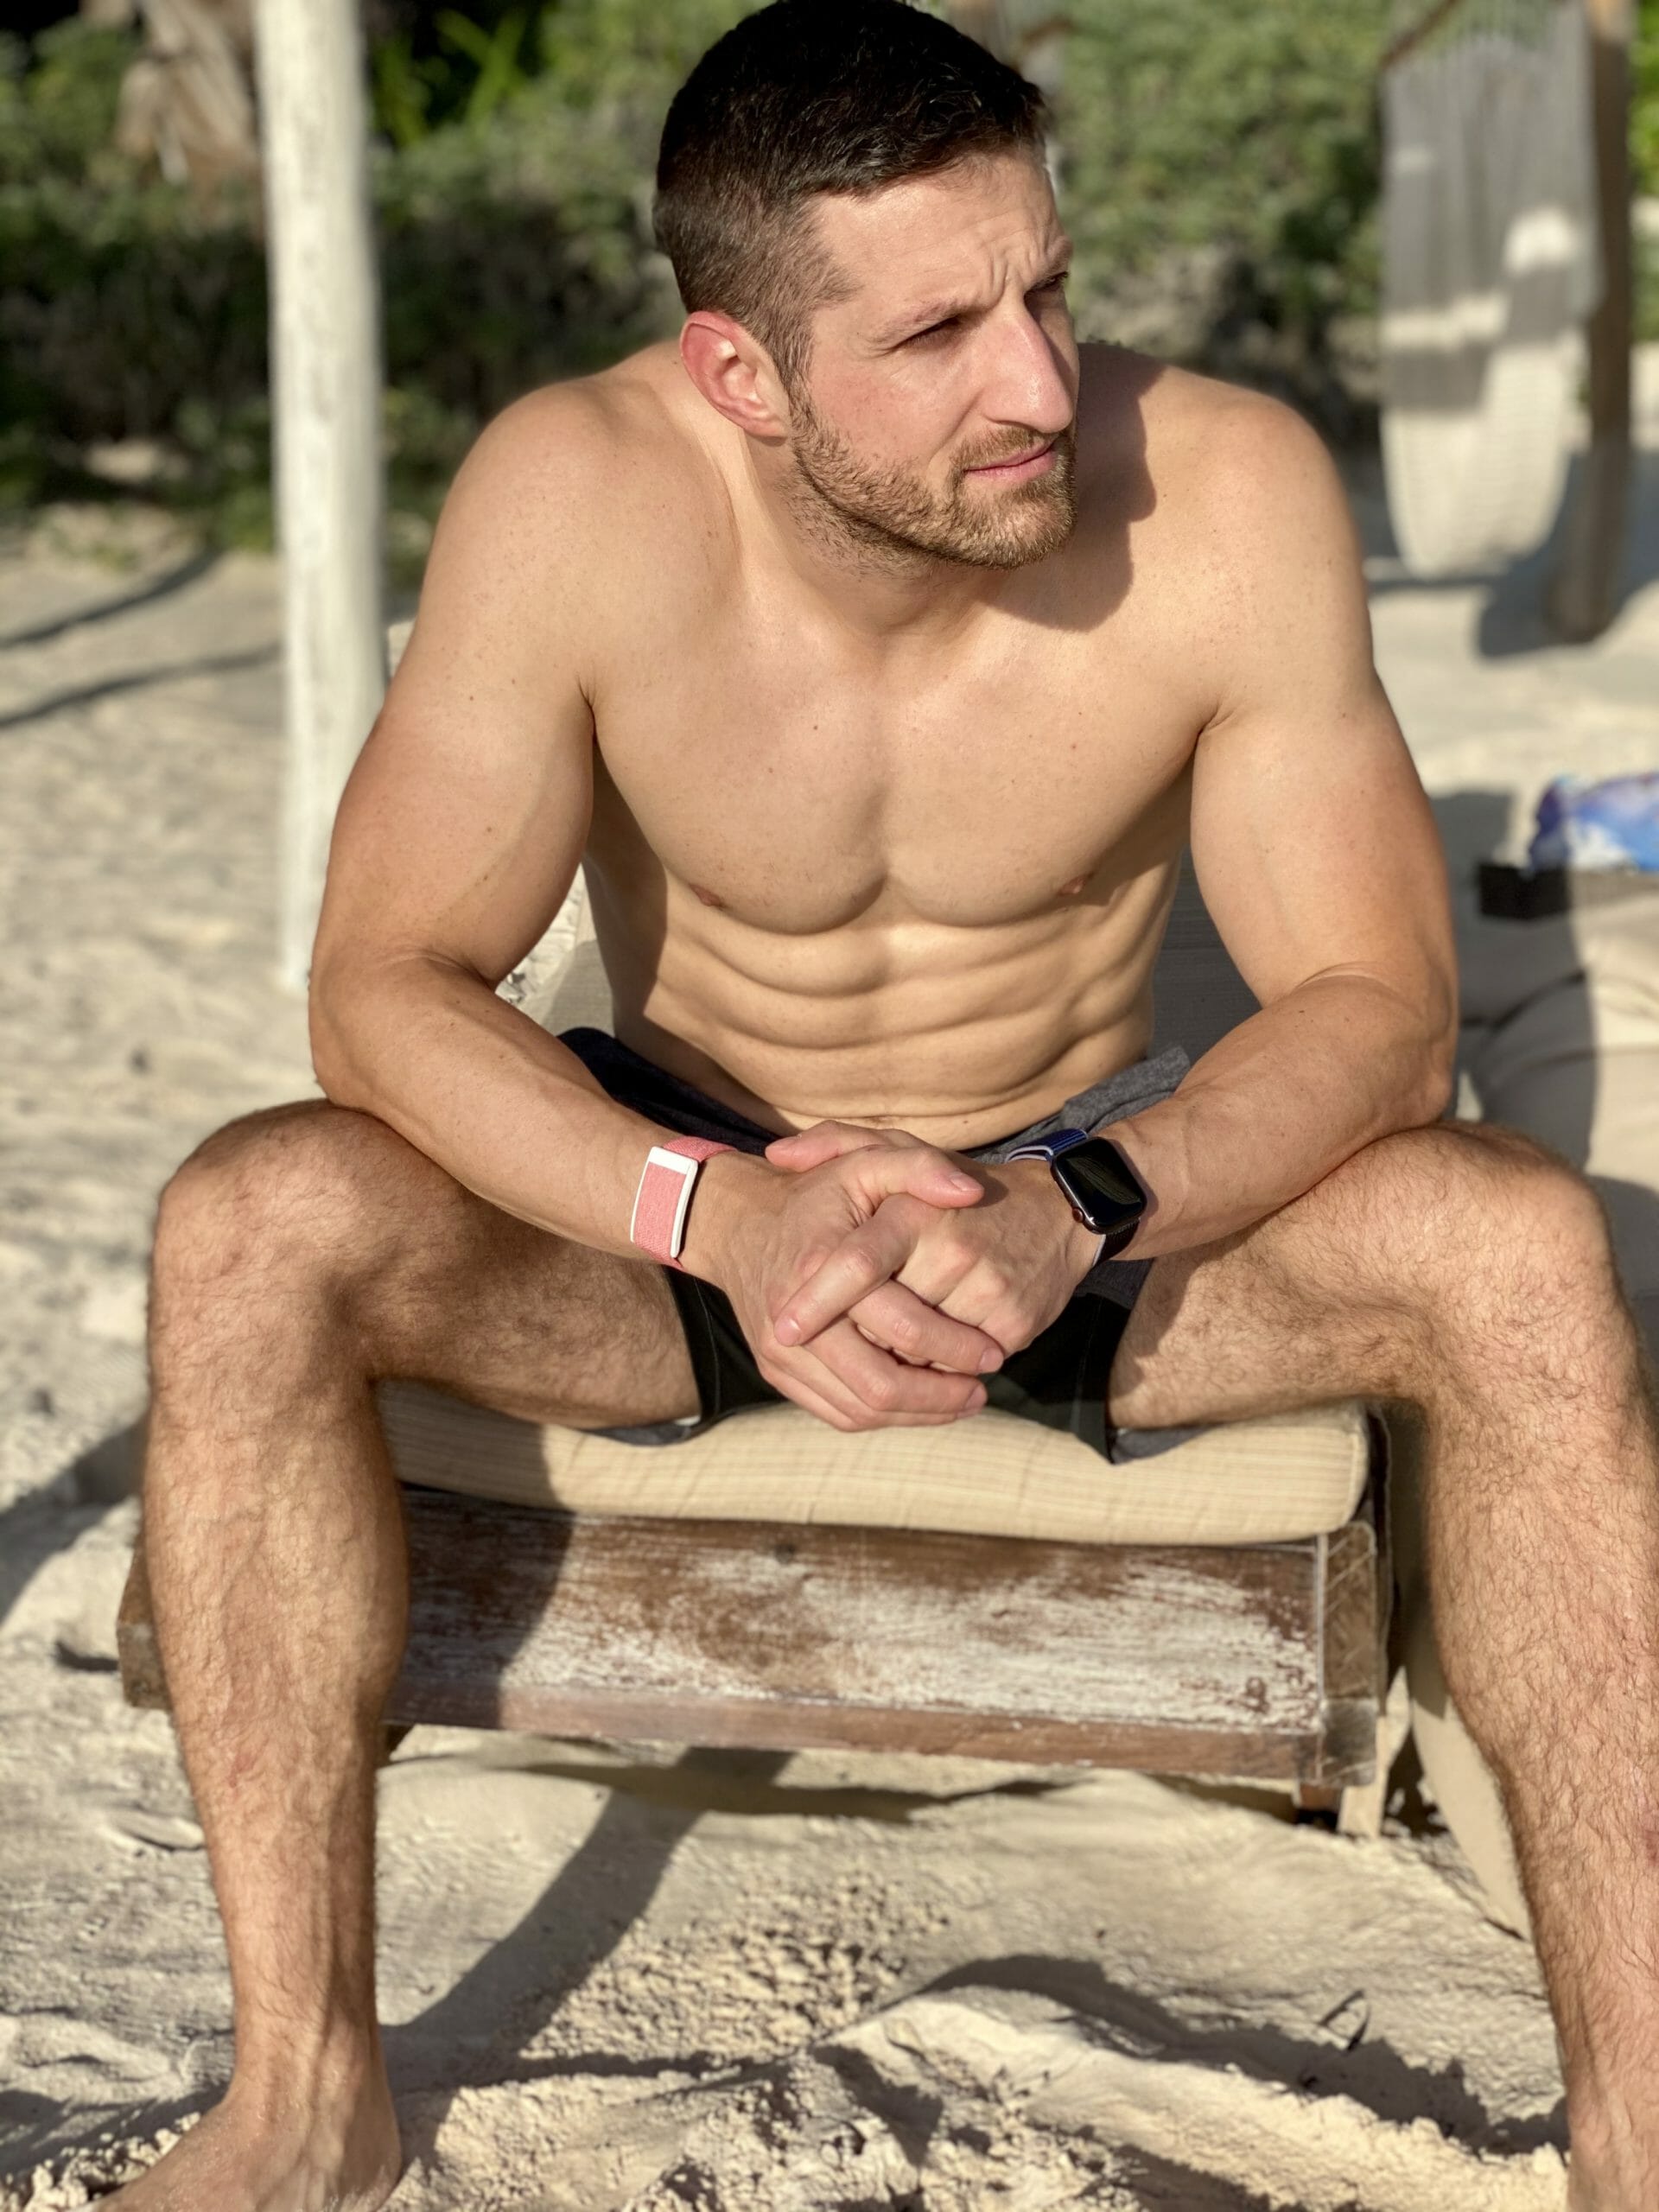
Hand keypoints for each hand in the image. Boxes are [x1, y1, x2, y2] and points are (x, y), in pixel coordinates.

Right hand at [684, 1144, 1007, 1432]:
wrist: (738, 1225)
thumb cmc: (816, 1196)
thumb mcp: (865, 1162)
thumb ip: (920, 1168)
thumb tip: (971, 1192)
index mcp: (821, 1265)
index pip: (896, 1323)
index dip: (951, 1343)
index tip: (994, 1350)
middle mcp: (792, 1318)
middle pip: (878, 1382)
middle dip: (940, 1393)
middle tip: (984, 1387)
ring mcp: (780, 1353)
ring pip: (861, 1409)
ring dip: (919, 1413)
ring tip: (965, 1400)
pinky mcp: (778, 1374)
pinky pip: (840, 1414)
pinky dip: (887, 1417)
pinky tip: (924, 1405)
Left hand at [764, 1121, 1100, 1357]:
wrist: (1055, 1214)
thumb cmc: (957, 1191)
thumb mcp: (900, 1153)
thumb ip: (836, 1142)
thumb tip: (778, 1152)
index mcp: (913, 1211)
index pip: (856, 1264)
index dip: (816, 1303)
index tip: (783, 1331)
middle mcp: (951, 1249)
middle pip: (882, 1322)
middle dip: (857, 1339)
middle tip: (844, 1337)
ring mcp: (988, 1289)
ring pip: (916, 1352)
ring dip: (897, 1357)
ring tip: (894, 1338)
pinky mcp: (1015, 1323)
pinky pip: (956, 1367)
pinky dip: (938, 1367)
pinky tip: (940, 1345)